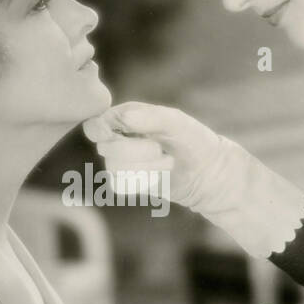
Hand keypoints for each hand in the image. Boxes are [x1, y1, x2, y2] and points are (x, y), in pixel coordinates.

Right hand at [82, 102, 221, 209]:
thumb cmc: (193, 139)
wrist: (207, 171)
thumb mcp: (177, 122)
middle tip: (160, 149)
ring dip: (144, 168)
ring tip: (167, 162)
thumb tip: (124, 118)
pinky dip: (141, 183)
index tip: (112, 134)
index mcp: (125, 117)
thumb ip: (151, 117)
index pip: (96, 124)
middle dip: (134, 151)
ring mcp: (121, 162)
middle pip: (105, 148)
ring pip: (114, 169)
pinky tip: (158, 177)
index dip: (99, 130)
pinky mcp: (128, 182)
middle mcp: (118, 139)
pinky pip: (122, 186)